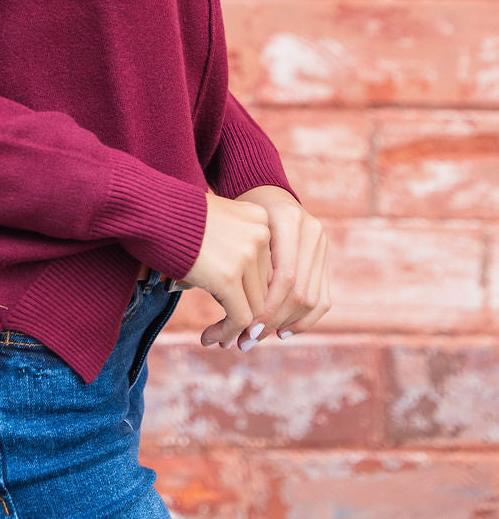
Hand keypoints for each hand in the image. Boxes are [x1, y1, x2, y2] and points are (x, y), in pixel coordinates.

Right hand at [179, 190, 274, 349]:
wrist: (150, 209)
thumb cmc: (173, 216)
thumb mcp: (216, 223)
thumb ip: (236, 246)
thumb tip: (241, 287)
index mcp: (260, 218)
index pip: (269, 266)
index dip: (255, 292)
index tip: (241, 309)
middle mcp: (260, 234)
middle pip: (265, 287)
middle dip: (250, 312)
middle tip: (232, 332)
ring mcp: (246, 255)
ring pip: (256, 307)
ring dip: (237, 328)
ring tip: (218, 338)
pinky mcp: (228, 277)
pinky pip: (239, 318)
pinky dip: (226, 333)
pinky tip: (208, 339)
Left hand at [210, 185, 331, 351]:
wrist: (261, 189)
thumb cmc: (237, 211)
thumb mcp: (232, 226)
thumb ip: (234, 256)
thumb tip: (205, 295)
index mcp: (287, 219)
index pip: (284, 277)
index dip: (266, 308)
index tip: (243, 329)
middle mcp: (310, 230)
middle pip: (299, 292)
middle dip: (272, 321)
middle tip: (246, 341)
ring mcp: (321, 244)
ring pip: (312, 299)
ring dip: (285, 325)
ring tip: (258, 338)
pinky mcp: (324, 258)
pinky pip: (322, 298)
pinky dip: (304, 320)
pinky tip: (282, 332)